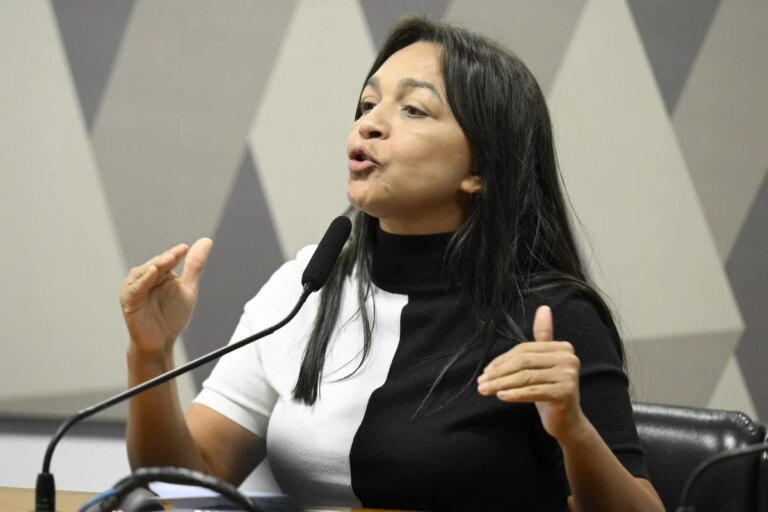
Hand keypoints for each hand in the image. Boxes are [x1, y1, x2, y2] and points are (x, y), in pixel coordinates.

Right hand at [119, 238, 212, 354]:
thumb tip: (206, 241)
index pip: (167, 259)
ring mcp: (135, 288)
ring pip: (144, 272)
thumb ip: (194, 266)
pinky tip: (152, 273)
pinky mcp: (129, 301)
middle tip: (177, 253)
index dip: (176, 254)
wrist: (162, 341)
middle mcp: (145, 278)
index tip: (185, 248)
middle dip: (166, 258)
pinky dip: (144, 280)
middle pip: (156, 264)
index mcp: (159, 273)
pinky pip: (136, 288)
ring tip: (167, 260)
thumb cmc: (172, 316)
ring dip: (156, 265)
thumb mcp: (188, 288)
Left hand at [477, 305, 585, 440]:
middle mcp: (569, 359)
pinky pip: (532, 392)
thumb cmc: (550, 389)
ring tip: (485, 390)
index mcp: (563, 348)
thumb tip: (543, 308)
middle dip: (499, 372)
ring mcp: (569, 376)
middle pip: (524, 362)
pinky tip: (500, 396)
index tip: (485, 371)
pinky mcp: (565, 393)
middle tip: (481, 382)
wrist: (568, 421)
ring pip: (525, 377)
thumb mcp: (544, 363)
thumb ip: (543, 337)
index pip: (525, 350)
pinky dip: (514, 394)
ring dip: (501, 384)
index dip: (502, 360)